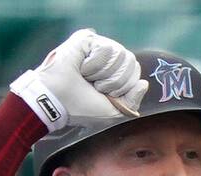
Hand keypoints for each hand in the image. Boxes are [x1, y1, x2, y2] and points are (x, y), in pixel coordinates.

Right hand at [10, 28, 147, 132]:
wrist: (57, 101)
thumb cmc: (82, 108)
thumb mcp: (113, 112)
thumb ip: (132, 101)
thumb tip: (143, 83)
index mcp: (115, 73)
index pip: (135, 72)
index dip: (124, 87)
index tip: (105, 95)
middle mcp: (108, 58)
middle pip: (131, 62)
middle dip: (115, 81)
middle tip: (96, 87)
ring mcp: (98, 46)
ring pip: (121, 54)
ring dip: (103, 74)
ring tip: (87, 77)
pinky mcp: (88, 39)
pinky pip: (107, 49)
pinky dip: (95, 65)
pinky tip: (82, 68)